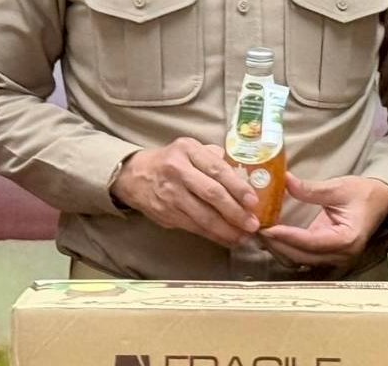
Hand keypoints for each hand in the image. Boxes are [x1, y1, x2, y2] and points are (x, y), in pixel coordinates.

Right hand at [111, 137, 259, 246]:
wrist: (134, 175)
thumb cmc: (172, 160)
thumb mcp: (190, 149)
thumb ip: (214, 158)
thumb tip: (244, 174)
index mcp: (188, 150)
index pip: (217, 170)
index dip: (237, 187)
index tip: (253, 201)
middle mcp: (178, 171)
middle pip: (211, 194)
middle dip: (235, 212)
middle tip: (253, 224)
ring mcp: (170, 194)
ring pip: (202, 216)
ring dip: (226, 229)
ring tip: (243, 237)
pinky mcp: (165, 214)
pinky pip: (193, 227)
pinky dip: (212, 235)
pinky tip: (226, 239)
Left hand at [258, 173, 387, 267]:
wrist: (381, 201)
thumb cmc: (363, 193)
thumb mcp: (339, 187)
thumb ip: (312, 189)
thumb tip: (285, 181)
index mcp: (347, 239)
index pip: (311, 242)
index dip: (287, 237)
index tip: (267, 229)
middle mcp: (341, 255)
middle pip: (302, 256)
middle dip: (278, 244)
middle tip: (256, 229)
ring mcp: (335, 259)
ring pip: (300, 261)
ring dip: (280, 249)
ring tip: (260, 233)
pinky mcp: (328, 256)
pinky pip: (303, 258)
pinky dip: (287, 249)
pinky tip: (273, 238)